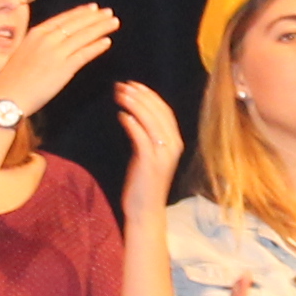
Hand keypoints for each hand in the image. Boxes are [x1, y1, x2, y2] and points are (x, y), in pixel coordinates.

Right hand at [0, 3, 119, 117]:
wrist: (6, 97)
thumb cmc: (12, 80)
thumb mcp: (24, 52)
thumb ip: (39, 45)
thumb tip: (53, 40)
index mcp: (36, 33)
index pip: (64, 18)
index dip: (81, 12)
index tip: (93, 8)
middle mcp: (47, 39)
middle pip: (76, 24)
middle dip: (95, 18)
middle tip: (109, 12)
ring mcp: (56, 53)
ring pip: (83, 36)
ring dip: (101, 28)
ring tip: (114, 23)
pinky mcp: (63, 68)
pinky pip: (84, 54)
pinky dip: (96, 47)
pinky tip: (107, 42)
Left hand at [112, 79, 182, 208]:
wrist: (145, 211)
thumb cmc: (143, 183)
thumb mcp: (148, 155)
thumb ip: (146, 137)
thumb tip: (133, 116)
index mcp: (175, 142)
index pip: (165, 111)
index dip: (149, 95)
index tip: (133, 85)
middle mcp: (173, 146)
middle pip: (158, 112)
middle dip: (140, 95)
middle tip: (123, 85)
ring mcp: (163, 155)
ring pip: (151, 121)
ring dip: (134, 105)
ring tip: (120, 95)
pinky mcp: (150, 163)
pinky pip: (142, 137)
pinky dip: (132, 124)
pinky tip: (121, 115)